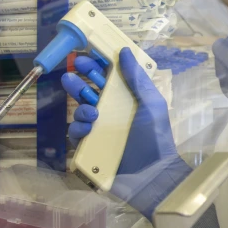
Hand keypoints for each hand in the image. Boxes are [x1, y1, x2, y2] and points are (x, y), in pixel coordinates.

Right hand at [62, 49, 191, 218]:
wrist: (152, 176)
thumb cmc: (155, 139)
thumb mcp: (151, 105)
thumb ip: (137, 79)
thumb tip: (124, 51)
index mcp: (126, 100)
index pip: (106, 78)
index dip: (95, 66)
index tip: (85, 57)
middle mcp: (110, 112)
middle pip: (87, 91)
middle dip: (77, 82)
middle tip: (72, 76)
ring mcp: (99, 130)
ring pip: (79, 111)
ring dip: (80, 106)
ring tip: (92, 112)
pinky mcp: (90, 147)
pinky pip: (76, 133)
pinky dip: (78, 128)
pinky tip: (88, 128)